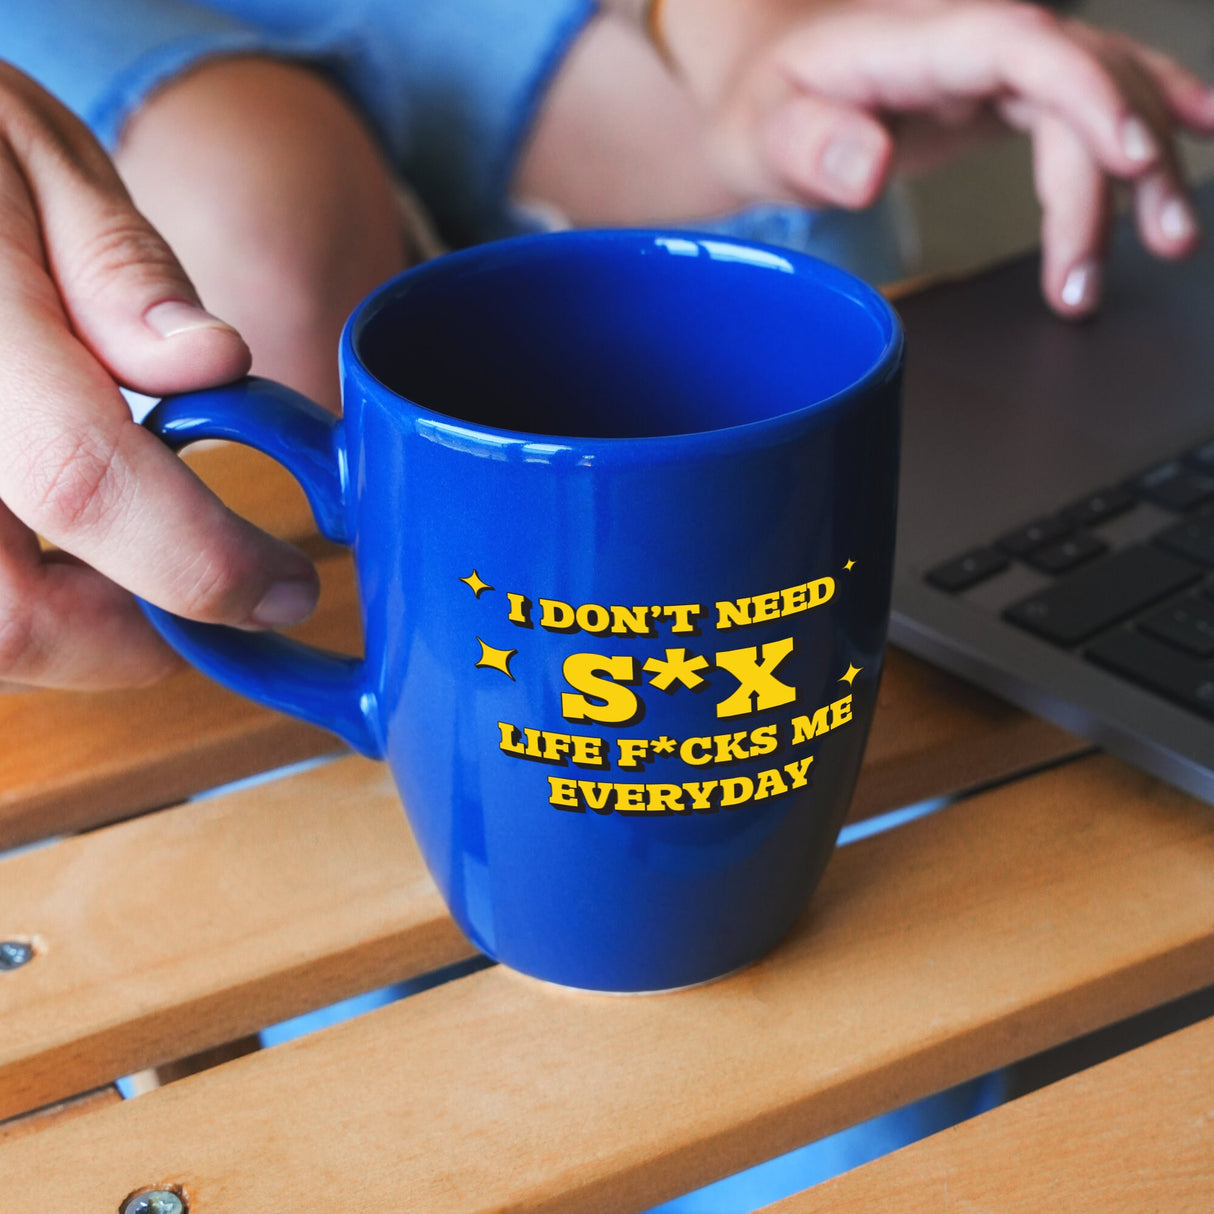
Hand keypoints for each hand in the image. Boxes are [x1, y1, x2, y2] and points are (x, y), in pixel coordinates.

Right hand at [0, 64, 318, 690]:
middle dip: (131, 640)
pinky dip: (27, 603)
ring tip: (134, 566)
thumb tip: (212, 364)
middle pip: (10, 618)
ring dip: (72, 633)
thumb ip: (118, 270)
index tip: (283, 587)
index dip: (200, 561)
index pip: (79, 479)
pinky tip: (65, 557)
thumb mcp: (34, 154)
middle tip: (211, 601)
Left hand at [655, 0, 1213, 314]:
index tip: (1132, 153)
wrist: (762, 83)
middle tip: (1090, 279)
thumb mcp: (762, 137)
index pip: (1022, 46)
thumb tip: (868, 167)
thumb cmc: (762, 109)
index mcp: (916, 41)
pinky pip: (1092, 93)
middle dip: (1111, 175)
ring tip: (1166, 243)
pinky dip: (1149, 112)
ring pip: (1101, 91)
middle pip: (1076, 82)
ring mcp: (995, 61)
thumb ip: (810, 147)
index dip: (1087, 93)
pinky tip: (1204, 130)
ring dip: (1143, 164)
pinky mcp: (1004, 88)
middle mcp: (970, 38)